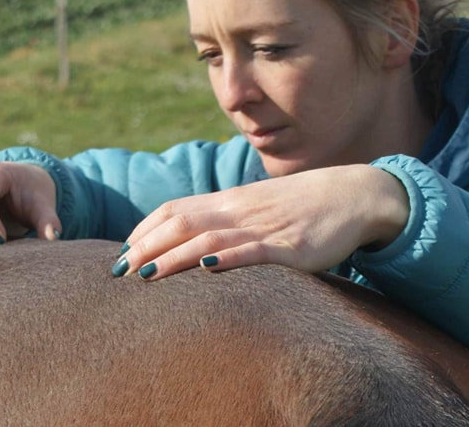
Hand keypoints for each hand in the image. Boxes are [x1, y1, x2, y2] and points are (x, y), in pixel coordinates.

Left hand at [111, 164, 409, 280]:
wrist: (350, 195)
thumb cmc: (298, 209)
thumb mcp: (254, 210)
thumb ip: (222, 223)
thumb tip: (186, 248)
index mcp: (228, 201)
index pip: (174, 210)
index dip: (144, 231)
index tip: (120, 254)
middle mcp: (238, 210)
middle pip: (181, 223)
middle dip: (146, 247)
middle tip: (118, 272)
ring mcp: (263, 228)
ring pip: (209, 238)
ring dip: (173, 256)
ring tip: (145, 274)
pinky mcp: (290, 247)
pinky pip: (254, 251)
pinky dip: (228, 258)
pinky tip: (207, 268)